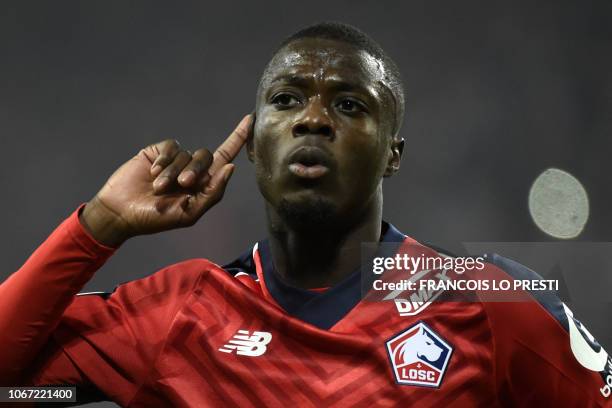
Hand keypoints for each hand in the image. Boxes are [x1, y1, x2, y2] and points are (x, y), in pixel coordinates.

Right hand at [80, 115, 251, 246]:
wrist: (121, 212)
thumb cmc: (156, 219)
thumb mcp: (189, 213)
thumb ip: (213, 193)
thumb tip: (231, 167)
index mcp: (204, 184)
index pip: (226, 157)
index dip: (239, 138)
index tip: (251, 118)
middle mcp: (192, 170)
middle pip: (207, 156)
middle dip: (195, 170)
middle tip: (182, 184)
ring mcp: (175, 160)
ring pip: (187, 154)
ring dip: (173, 172)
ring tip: (158, 188)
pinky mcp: (158, 152)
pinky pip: (171, 148)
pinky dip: (164, 161)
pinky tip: (153, 173)